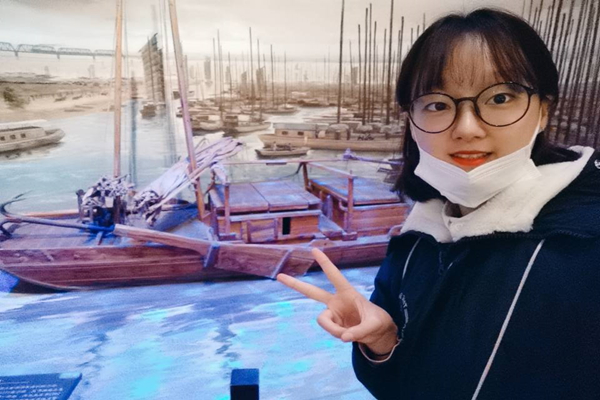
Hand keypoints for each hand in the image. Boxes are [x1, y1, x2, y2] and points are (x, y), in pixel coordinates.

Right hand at [277, 248, 397, 355]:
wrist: (377, 334)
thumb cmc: (378, 322)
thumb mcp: (375, 325)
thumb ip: (360, 331)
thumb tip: (343, 337)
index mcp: (348, 292)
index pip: (335, 276)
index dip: (325, 263)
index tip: (314, 249)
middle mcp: (336, 301)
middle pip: (312, 292)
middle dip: (295, 285)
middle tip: (279, 276)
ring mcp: (333, 313)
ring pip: (323, 320)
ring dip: (334, 329)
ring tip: (349, 334)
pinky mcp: (332, 324)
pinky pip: (330, 331)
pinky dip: (339, 335)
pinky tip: (349, 335)